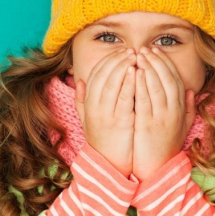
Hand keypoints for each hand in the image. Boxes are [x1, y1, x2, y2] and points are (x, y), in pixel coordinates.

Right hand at [74, 47, 136, 177]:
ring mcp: (107, 114)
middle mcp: (94, 107)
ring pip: (113, 82)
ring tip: (135, 56)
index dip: (108, 60)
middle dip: (117, 59)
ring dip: (123, 66)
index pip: (95, 74)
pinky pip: (124, 97)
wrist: (109, 165)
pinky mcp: (121, 121)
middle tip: (130, 50)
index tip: (120, 51)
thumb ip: (81, 100)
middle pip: (104, 74)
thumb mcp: (87, 119)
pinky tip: (136, 71)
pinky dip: (129, 82)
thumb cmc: (103, 139)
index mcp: (88, 104)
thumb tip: (79, 81)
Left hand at [133, 46, 195, 180]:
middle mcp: (173, 111)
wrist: (156, 169)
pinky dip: (140, 83)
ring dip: (148, 67)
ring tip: (138, 54)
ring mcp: (161, 117)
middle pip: (167, 78)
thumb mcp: (183, 127)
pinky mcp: (147, 124)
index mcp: (181, 109)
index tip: (156, 51)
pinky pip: (144, 99)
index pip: (176, 79)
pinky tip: (134, 72)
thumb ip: (189, 108)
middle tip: (145, 48)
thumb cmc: (166, 146)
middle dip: (156, 60)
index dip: (166, 63)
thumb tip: (193, 91)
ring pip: (156, 85)